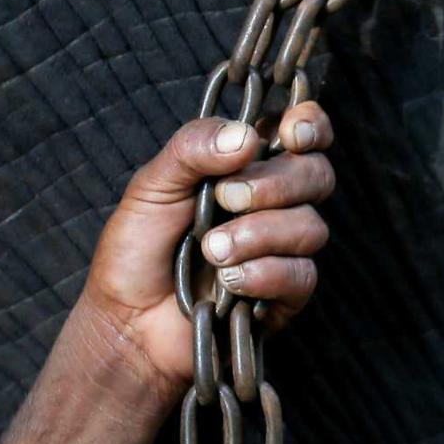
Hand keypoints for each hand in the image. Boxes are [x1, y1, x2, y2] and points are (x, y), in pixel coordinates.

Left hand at [81, 101, 335, 395]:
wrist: (126, 319)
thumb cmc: (137, 247)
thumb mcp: (153, 185)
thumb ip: (193, 148)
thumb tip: (247, 136)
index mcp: (246, 165)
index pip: (302, 133)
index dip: (310, 125)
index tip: (293, 132)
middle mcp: (274, 203)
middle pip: (317, 176)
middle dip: (274, 184)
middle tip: (224, 199)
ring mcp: (282, 249)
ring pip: (311, 227)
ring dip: (258, 235)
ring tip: (211, 251)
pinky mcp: (284, 295)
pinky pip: (302, 275)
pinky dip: (264, 273)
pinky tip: (229, 281)